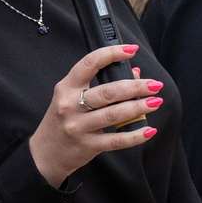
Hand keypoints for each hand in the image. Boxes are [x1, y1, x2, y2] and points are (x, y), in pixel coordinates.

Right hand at [27, 46, 159, 186]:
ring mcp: (78, 127)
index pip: (89, 64)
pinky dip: (135, 135)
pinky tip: (148, 130)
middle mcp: (70, 105)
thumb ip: (100, 84)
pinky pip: (116, 140)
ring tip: (155, 101)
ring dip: (139, 107)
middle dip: (136, 86)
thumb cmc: (62, 120)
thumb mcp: (72, 98)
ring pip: (114, 114)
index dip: (111, 54)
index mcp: (67, 88)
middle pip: (108, 91)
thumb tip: (134, 74)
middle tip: (155, 84)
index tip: (131, 50)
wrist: (46, 153)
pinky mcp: (88, 146)